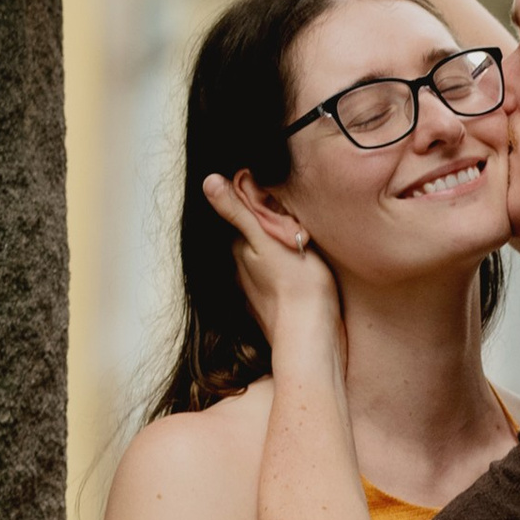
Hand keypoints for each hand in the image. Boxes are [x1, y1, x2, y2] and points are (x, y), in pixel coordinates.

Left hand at [199, 173, 343, 364]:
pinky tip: (301, 279)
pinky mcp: (272, 311)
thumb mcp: (269, 239)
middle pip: (255, 239)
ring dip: (279, 254)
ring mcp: (255, 293)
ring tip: (303, 253)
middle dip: (272, 230)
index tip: (289, 209)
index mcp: (240, 248)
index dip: (268, 207)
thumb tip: (209, 181)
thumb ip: (239, 211)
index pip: (248, 215)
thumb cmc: (298, 287)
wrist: (311, 339)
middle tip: (300, 229)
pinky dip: (285, 278)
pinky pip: (276, 284)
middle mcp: (242, 270)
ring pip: (265, 262)